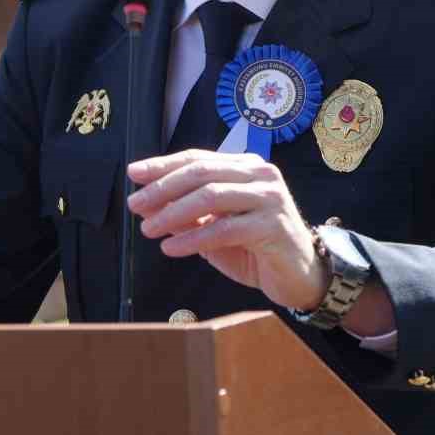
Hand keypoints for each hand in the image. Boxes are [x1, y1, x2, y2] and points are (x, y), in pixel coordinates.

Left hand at [126, 150, 326, 310]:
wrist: (300, 276)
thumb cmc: (256, 249)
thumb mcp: (215, 227)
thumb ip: (188, 214)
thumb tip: (148, 205)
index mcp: (246, 167)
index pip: (198, 158)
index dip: (163, 165)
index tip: (134, 174)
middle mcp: (260, 174)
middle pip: (202, 173)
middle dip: (163, 188)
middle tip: (136, 204)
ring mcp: (270, 197)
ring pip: (211, 197)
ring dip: (174, 213)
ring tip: (149, 229)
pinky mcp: (273, 225)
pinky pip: (224, 229)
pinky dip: (193, 238)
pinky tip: (172, 248)